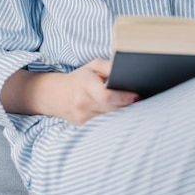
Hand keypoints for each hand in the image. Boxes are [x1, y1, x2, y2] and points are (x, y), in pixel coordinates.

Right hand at [0, 59, 138, 124]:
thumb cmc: (79, 78)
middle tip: (140, 102)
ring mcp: (82, 118)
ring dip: (122, 115)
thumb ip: (108, 66)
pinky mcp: (83, 127)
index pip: (106, 96)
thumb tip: (126, 72)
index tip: (136, 95)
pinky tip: (120, 115)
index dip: (123, 97)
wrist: (55, 94)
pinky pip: (103, 125)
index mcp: (84, 85)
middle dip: (127, 107)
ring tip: (132, 108)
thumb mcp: (92, 66)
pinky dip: (113, 121)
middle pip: (111, 110)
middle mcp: (82, 103)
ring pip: (109, 120)